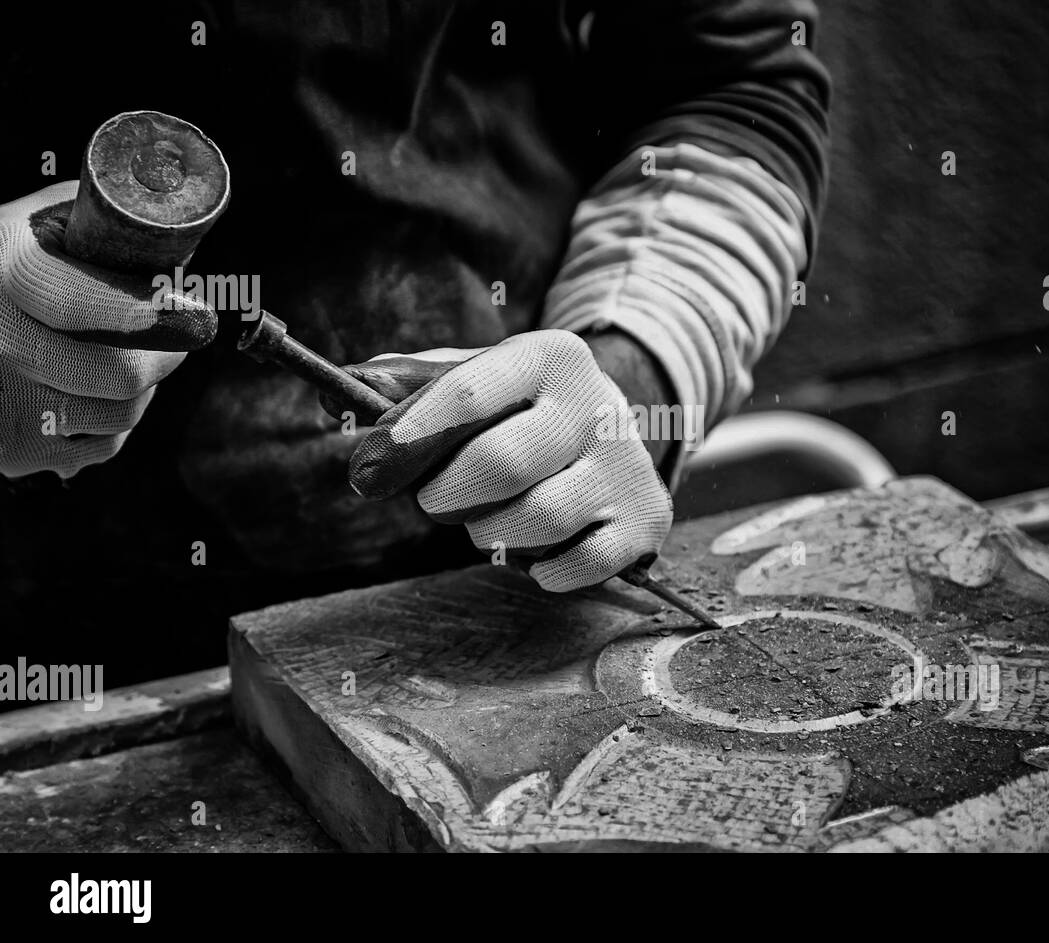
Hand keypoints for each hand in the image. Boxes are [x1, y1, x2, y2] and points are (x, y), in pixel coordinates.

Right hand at [0, 182, 213, 477]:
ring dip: (138, 387)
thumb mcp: (41, 224)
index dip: (154, 314)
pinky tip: (84, 390)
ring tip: (111, 354)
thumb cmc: (10, 266)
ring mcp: (3, 402)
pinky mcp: (11, 451)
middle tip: (175, 332)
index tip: (200, 316)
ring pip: (123, 412)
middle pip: (122, 374)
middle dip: (164, 353)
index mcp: (6, 271)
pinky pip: (104, 445)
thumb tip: (181, 241)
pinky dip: (111, 421)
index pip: (81, 305)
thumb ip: (105, 228)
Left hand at [345, 329, 673, 590]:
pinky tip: (537, 551)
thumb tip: (332, 392)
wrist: (615, 433)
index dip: (408, 437)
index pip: (468, 395)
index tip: (368, 469)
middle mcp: (597, 404)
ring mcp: (625, 464)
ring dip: (491, 533)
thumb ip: (404, 386)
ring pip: (538, 520)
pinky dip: (543, 571)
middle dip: (447, 495)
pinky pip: (579, 565)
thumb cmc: (521, 411)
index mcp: (549, 357)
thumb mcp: (473, 378)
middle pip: (501, 464)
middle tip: (435, 501)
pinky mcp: (645, 519)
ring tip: (489, 520)